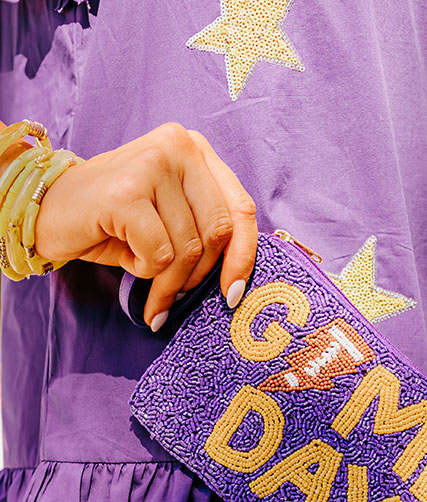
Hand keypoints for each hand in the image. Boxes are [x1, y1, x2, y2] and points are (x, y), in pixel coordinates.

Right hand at [33, 122, 257, 327]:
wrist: (48, 211)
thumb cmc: (113, 221)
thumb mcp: (170, 219)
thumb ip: (204, 230)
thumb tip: (239, 280)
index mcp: (196, 150)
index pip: (240, 209)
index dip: (244, 257)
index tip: (233, 294)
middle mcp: (178, 147)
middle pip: (216, 232)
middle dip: (197, 277)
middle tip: (174, 296)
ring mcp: (152, 164)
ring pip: (187, 249)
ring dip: (166, 280)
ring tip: (143, 279)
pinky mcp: (127, 191)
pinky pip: (158, 254)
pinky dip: (143, 270)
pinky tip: (124, 256)